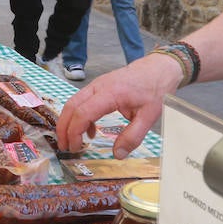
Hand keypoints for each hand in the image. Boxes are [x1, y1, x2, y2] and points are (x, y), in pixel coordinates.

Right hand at [56, 52, 183, 158]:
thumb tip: (118, 155)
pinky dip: (79, 117)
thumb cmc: (155, 90)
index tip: (75, 148)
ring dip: (68, 122)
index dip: (74, 132)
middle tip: (65, 147)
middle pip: (71, 106)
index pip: (83, 113)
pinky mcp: (98, 86)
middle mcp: (98, 86)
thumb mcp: (149, 117)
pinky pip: (82, 101)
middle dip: (63, 128)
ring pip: (73, 102)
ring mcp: (97, 84)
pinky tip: (90, 131)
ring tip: (72, 142)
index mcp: (110, 93)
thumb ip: (133, 137)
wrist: (159, 68)